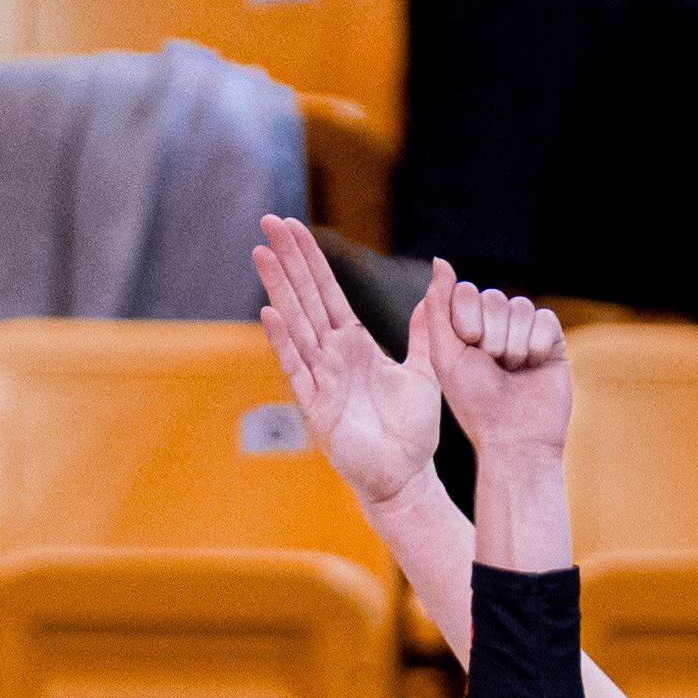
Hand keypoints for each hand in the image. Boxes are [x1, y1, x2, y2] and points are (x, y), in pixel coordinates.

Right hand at [255, 213, 443, 511]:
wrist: (407, 478)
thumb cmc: (412, 432)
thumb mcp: (426, 372)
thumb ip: (426, 333)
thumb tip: (435, 293)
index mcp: (354, 345)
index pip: (328, 292)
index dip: (311, 260)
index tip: (294, 225)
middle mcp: (332, 357)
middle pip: (306, 298)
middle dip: (288, 260)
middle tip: (269, 220)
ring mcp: (321, 380)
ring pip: (296, 325)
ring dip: (279, 289)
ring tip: (261, 253)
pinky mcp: (317, 408)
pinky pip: (297, 369)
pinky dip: (284, 342)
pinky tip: (270, 313)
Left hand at [408, 264, 571, 459]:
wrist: (514, 439)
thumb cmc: (475, 403)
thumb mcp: (444, 354)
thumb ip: (439, 306)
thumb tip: (441, 260)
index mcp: (468, 324)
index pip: (467, 291)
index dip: (467, 319)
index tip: (468, 348)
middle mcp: (497, 323)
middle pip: (494, 297)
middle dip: (490, 336)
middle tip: (494, 366)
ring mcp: (525, 331)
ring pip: (520, 306)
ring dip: (513, 344)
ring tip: (514, 371)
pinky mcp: (552, 341)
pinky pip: (545, 318)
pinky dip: (536, 344)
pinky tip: (534, 367)